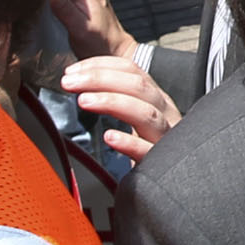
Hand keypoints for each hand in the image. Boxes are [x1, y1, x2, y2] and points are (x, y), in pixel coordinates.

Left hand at [60, 56, 180, 162]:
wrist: (175, 179)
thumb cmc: (150, 145)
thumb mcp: (137, 114)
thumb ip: (116, 96)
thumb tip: (79, 80)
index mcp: (155, 98)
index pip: (131, 70)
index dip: (100, 65)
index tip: (72, 71)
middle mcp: (163, 113)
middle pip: (137, 86)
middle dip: (99, 79)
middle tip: (69, 82)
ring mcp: (165, 137)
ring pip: (146, 113)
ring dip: (112, 102)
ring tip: (84, 101)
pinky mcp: (161, 163)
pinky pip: (148, 151)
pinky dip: (130, 142)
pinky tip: (110, 137)